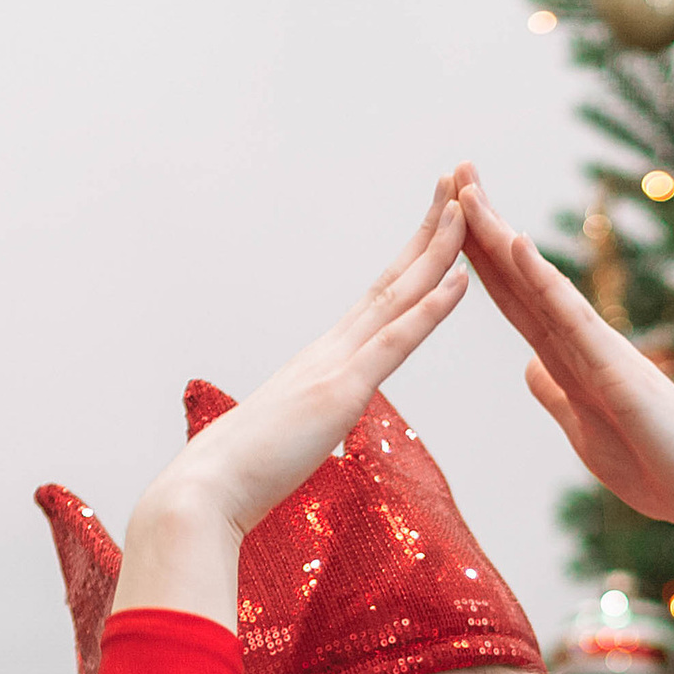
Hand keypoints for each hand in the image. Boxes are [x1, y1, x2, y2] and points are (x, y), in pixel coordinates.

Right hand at [115, 183, 468, 626]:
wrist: (205, 492)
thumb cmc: (242, 477)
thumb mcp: (294, 443)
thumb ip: (313, 425)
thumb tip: (319, 430)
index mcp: (323, 364)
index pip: (378, 302)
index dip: (410, 261)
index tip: (436, 225)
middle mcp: (330, 351)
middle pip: (392, 280)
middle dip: (428, 231)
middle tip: (457, 182)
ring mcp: (336, 366)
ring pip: (398, 296)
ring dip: (438, 250)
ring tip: (468, 208)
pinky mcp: (340, 393)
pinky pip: (395, 341)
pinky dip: (431, 307)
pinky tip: (461, 279)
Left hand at [454, 166, 673, 596]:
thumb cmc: (657, 469)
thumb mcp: (583, 431)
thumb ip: (557, 394)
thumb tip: (531, 368)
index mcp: (568, 359)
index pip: (514, 300)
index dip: (479, 258)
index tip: (449, 216)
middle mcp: (582, 341)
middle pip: (519, 277)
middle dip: (483, 225)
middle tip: (453, 171)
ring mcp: (599, 349)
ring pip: (538, 284)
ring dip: (500, 236)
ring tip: (467, 191)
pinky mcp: (614, 367)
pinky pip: (570, 317)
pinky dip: (542, 280)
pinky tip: (515, 245)